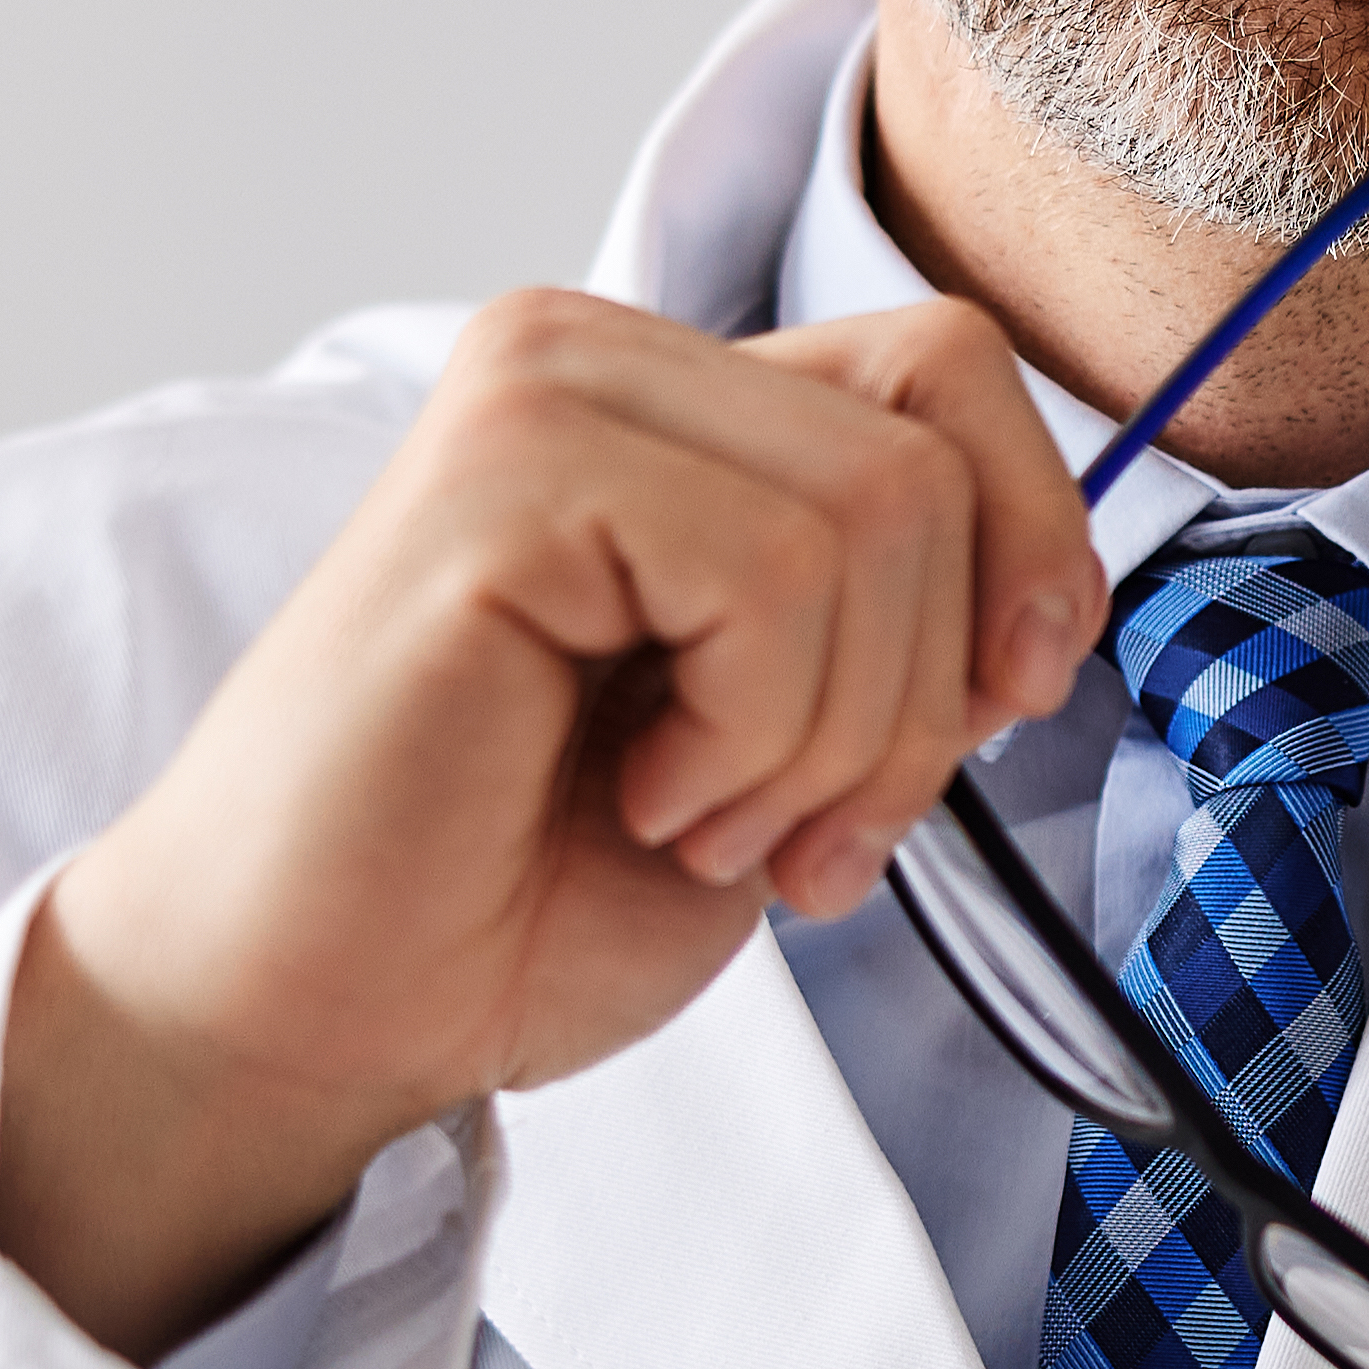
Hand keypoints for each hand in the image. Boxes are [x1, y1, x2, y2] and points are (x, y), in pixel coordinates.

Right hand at [0, 289, 1103, 1357]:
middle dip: (919, 695)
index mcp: (665, 398)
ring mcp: (538, 395)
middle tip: (787, 831)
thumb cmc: (517, 890)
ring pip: (877, 513)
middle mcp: (594, 354)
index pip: (952, 365)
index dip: (1026, 546)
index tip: (990, 714)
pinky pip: (770, 573)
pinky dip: (751, 735)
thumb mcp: (788, 735)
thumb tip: (1048, 592)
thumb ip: (902, 619)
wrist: (319, 1015)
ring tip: (692, 821)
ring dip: (827, 738)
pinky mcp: (499, 480)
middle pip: (934, 450)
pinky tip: (636, 796)